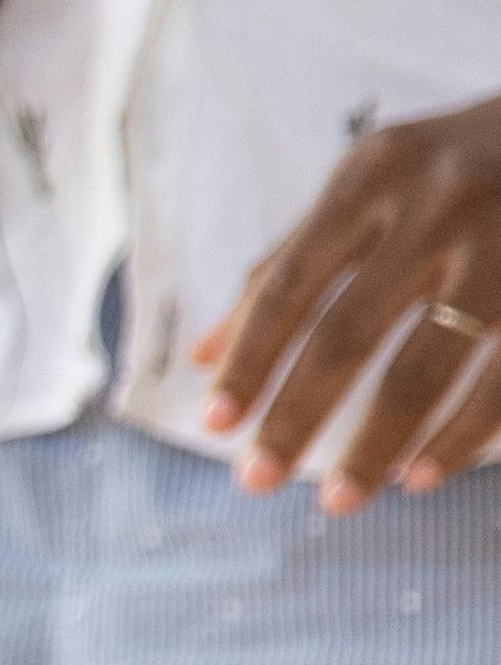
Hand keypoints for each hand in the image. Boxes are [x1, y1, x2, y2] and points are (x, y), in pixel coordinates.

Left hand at [192, 95, 500, 507]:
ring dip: (378, 441)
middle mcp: (437, 203)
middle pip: (349, 331)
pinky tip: (422, 476)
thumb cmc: (455, 164)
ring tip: (342, 500)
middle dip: (297, 414)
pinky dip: (460, 433)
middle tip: (255, 482)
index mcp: (373, 175)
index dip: (250, 359)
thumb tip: (204, 356)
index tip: (213, 426)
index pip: (289, 284)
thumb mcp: (371, 186)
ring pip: (429, 362)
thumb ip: (291, 262)